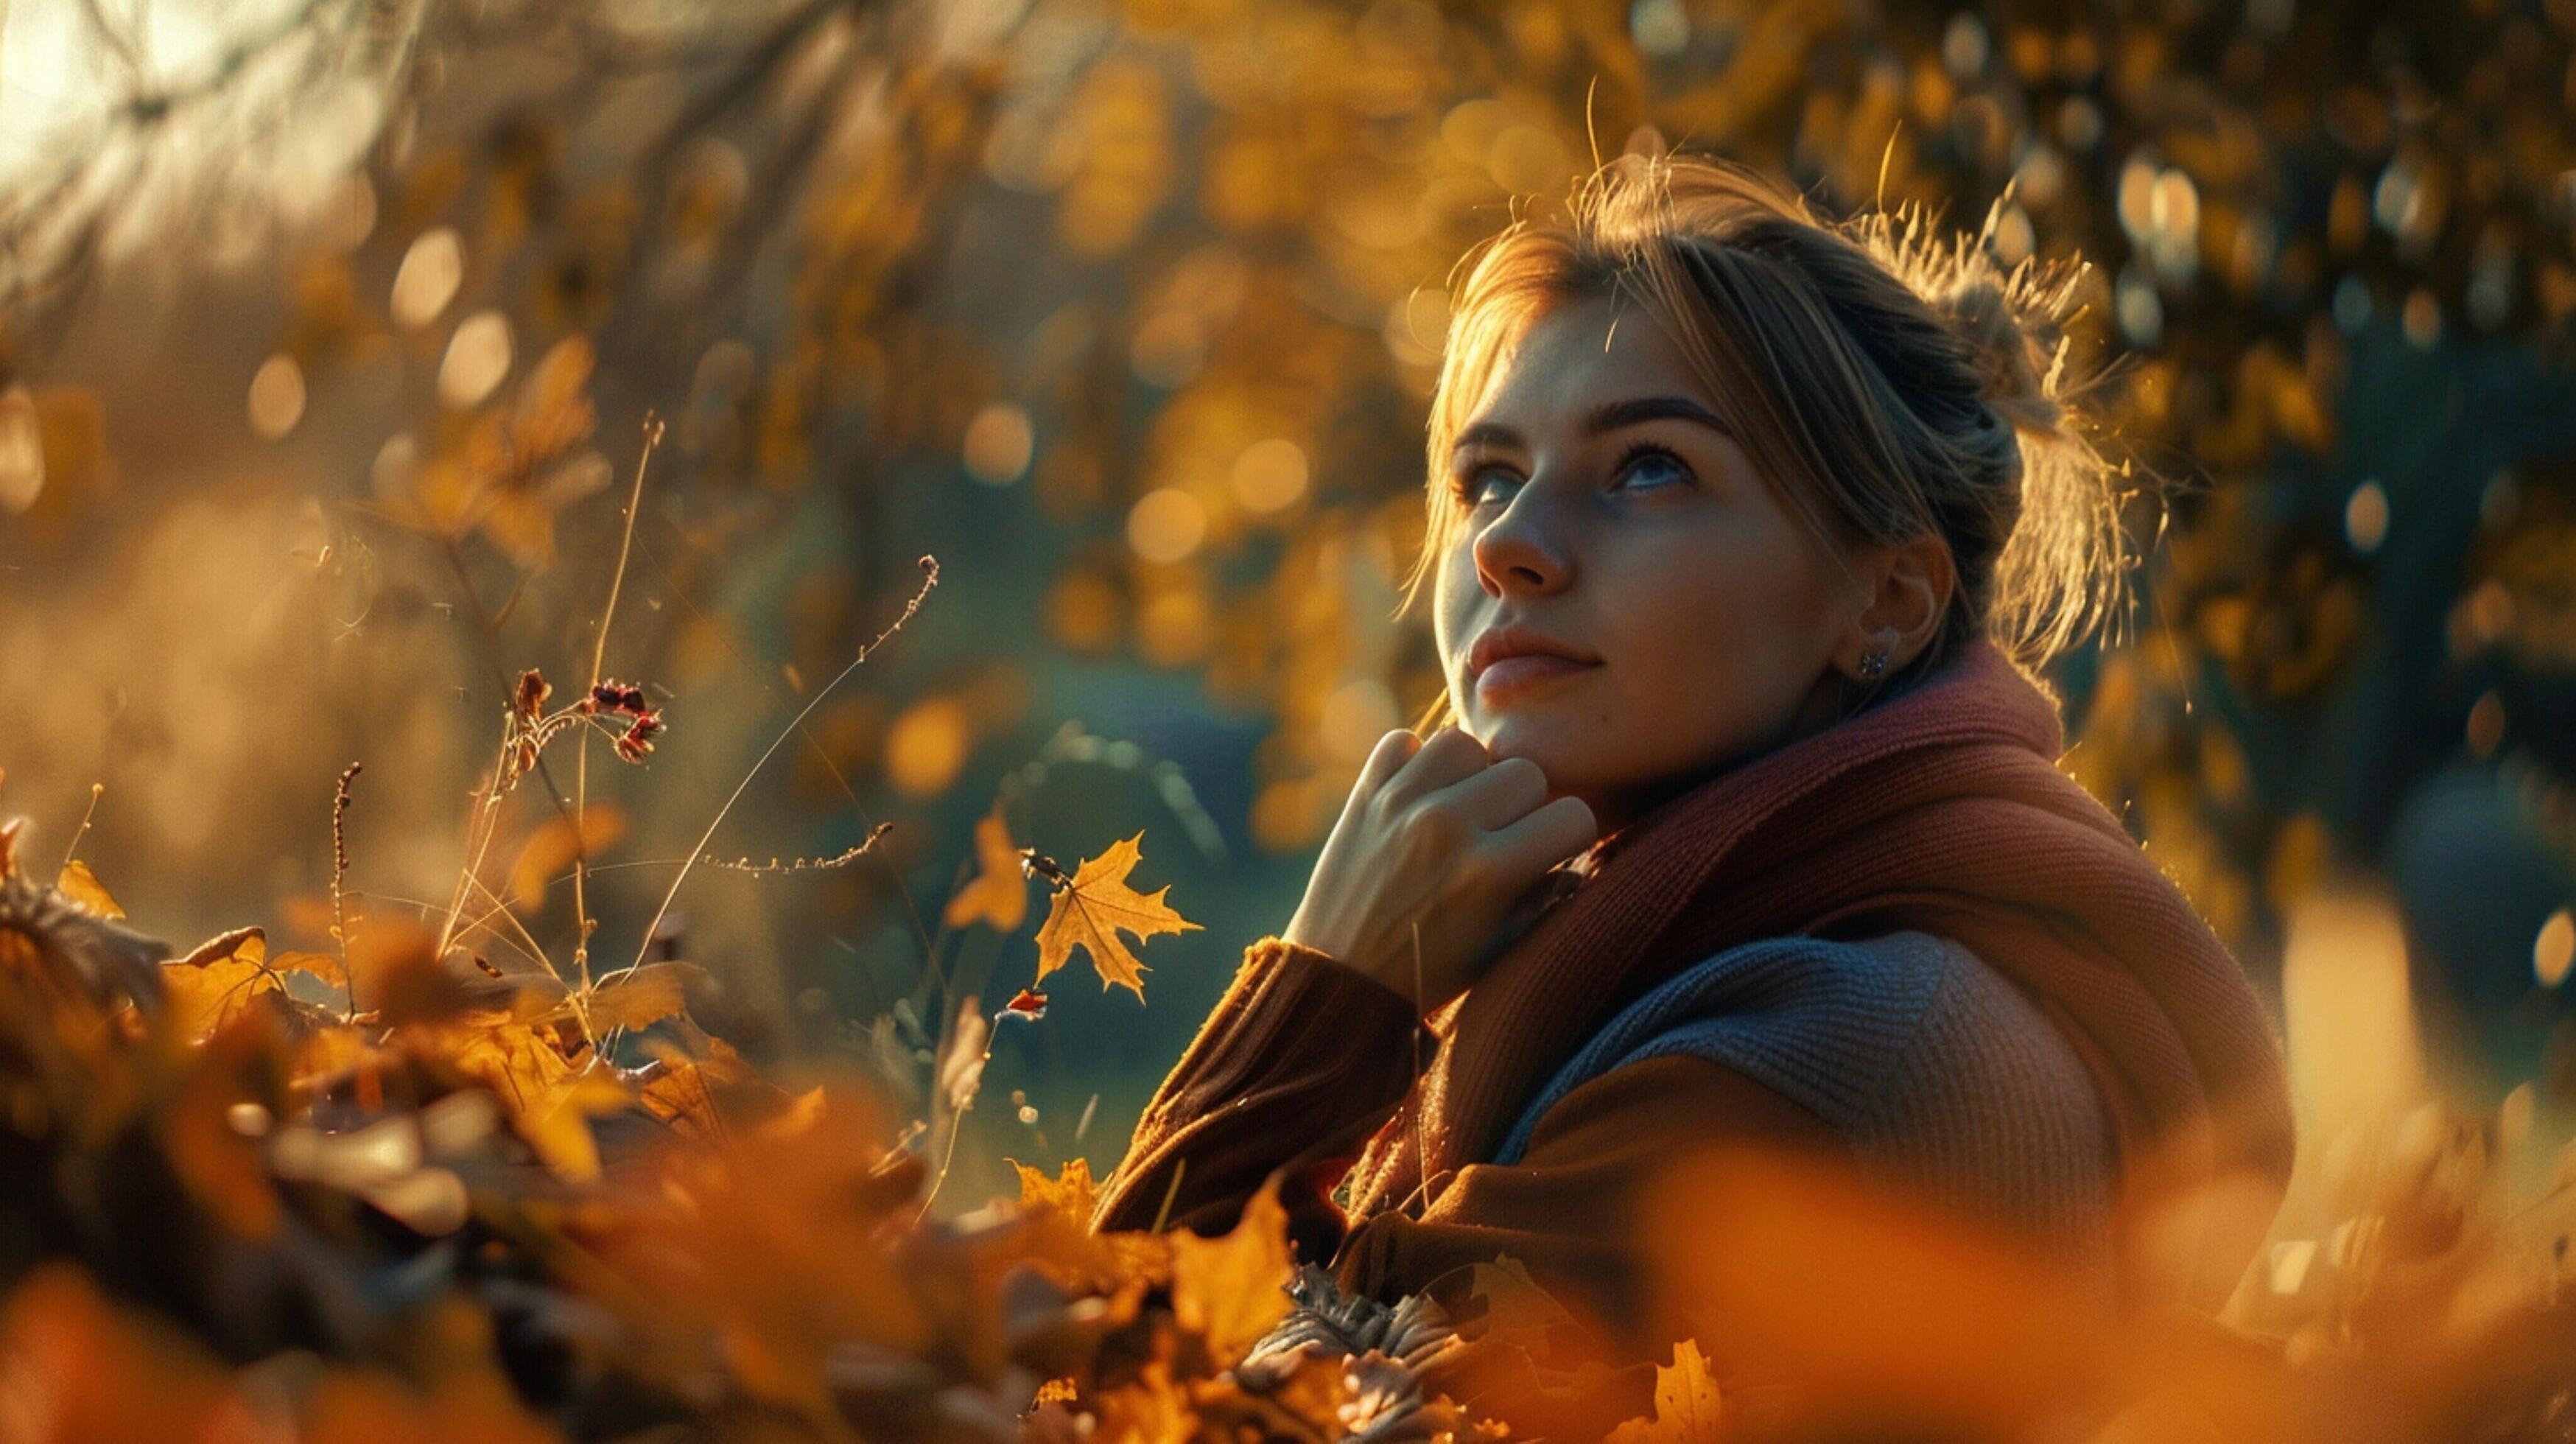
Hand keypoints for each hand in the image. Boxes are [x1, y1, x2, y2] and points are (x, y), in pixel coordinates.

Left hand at [1281, 726, 1598, 1011]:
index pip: (1573, 816)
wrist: (1340, 978)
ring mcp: (1402, 803)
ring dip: (1471, 774)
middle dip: (1525, 804)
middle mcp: (1448, 826)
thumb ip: (1548, 896)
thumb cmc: (1432, 969)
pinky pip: (1403, 741)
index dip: (1571, 836)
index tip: (1553, 851)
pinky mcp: (1365, 793)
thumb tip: (1578, 859)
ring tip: (1461, 810)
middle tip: (1503, 835)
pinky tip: (1418, 796)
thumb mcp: (1503, 946)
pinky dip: (1413, 762)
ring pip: (1467, 744)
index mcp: (1491, 871)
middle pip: (1527, 772)